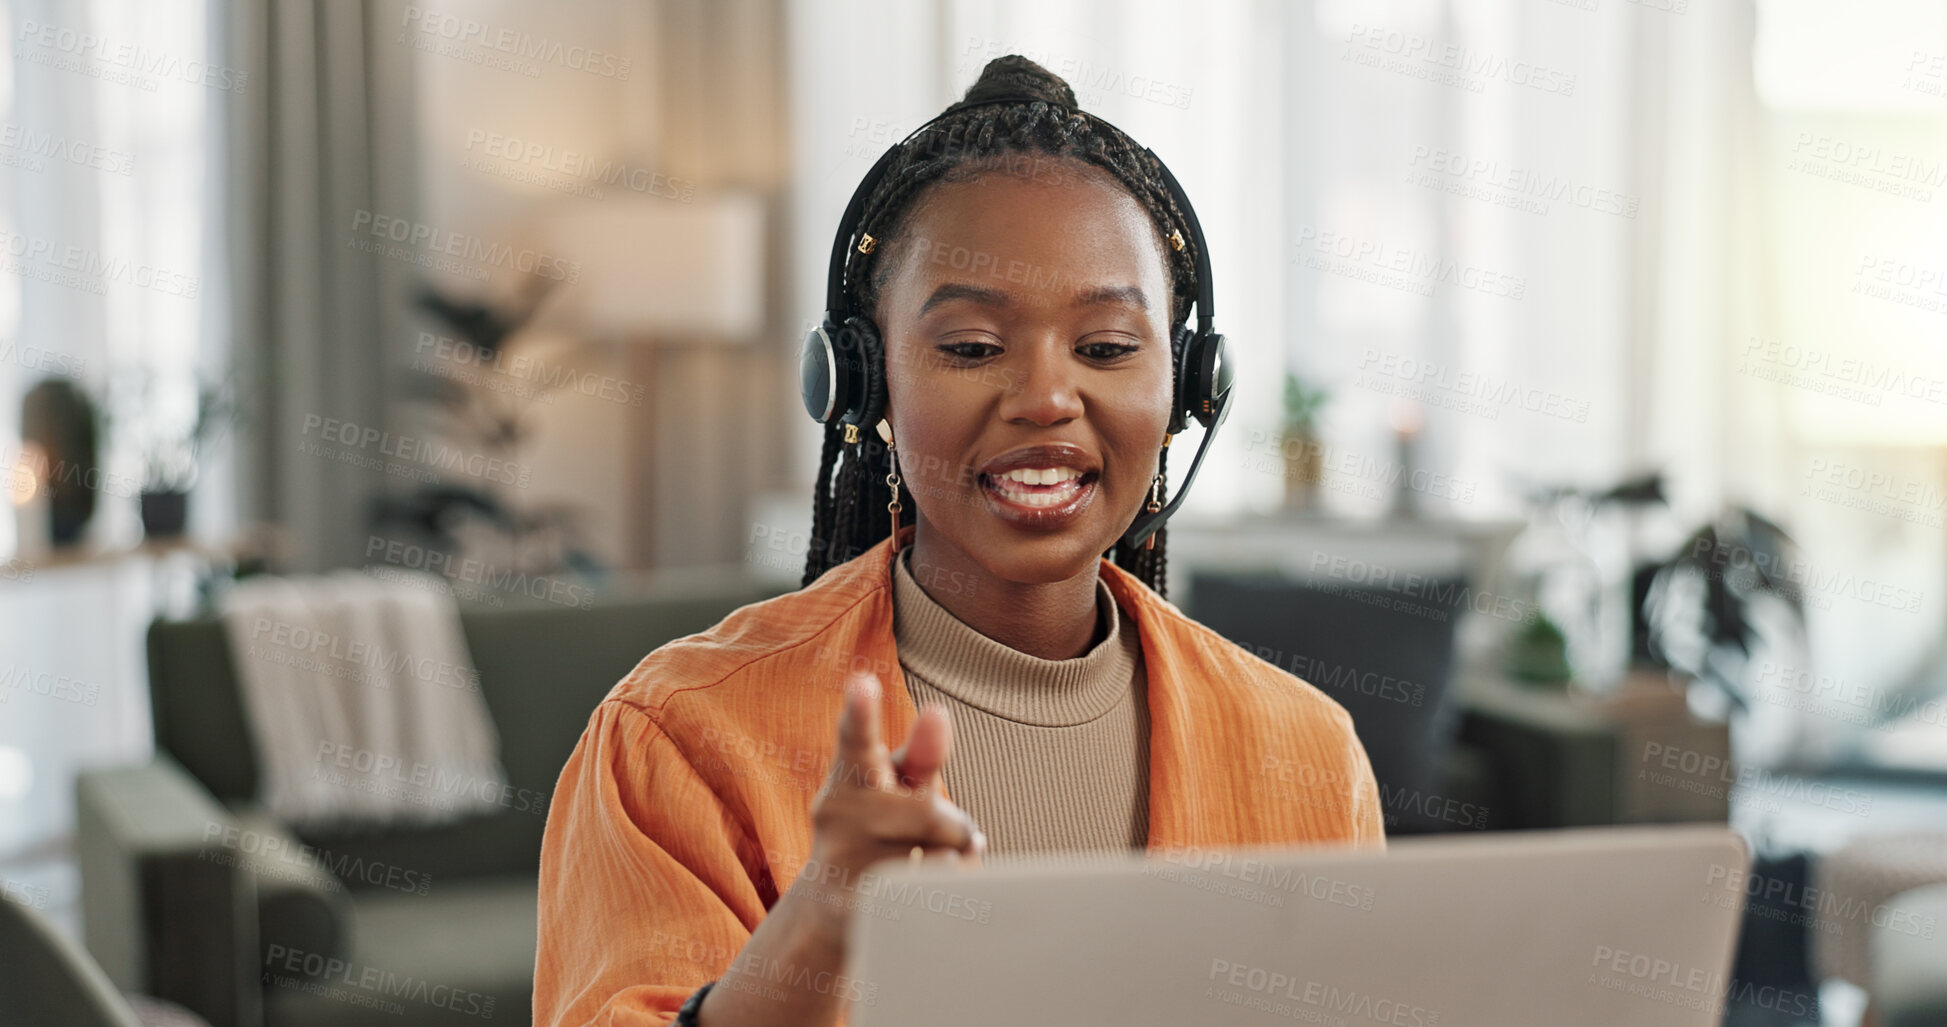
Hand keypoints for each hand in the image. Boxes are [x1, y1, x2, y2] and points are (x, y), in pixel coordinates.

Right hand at [800, 672, 985, 908]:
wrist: (829, 910)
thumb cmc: (874, 829)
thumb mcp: (895, 787)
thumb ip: (921, 752)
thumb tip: (938, 711)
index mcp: (849, 776)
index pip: (856, 739)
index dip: (861, 712)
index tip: (862, 683)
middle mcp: (837, 816)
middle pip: (929, 813)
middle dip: (949, 825)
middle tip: (937, 834)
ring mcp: (842, 865)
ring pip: (940, 856)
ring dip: (950, 861)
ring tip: (923, 865)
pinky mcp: (855, 911)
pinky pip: (932, 896)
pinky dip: (943, 892)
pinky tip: (921, 893)